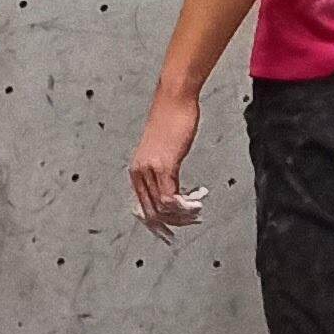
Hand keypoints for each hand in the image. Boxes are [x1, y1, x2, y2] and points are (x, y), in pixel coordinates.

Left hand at [127, 92, 204, 237]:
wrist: (174, 100)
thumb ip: (163, 170)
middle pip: (151, 212)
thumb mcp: (164, 150)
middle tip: (190, 224)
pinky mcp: (165, 166)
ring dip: (182, 215)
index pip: (142, 208)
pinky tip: (197, 203)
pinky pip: (171, 197)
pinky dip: (184, 205)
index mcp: (136, 170)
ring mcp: (151, 169)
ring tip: (197, 212)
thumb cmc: (171, 119)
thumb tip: (170, 189)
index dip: (157, 224)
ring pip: (162, 208)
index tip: (169, 233)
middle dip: (171, 224)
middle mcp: (139, 171)